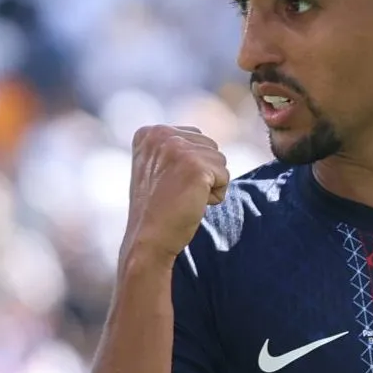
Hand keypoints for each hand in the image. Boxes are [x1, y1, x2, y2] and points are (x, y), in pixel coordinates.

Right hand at [124, 124, 230, 262]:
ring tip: (183, 198)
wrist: (148, 240)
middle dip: (202, 172)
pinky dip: (215, 195)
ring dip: (209, 184)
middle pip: (209, 146)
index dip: (189, 166)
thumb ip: (174, 149)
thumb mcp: (156, 168)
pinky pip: (224, 177)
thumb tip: (204, 143)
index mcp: (149, 133)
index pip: (195, 138)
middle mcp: (161, 135)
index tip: (166, 184)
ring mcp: (178, 149)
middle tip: (175, 193)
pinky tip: (192, 204)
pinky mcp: (196, 167)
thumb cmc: (155, 210)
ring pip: (219, 160)